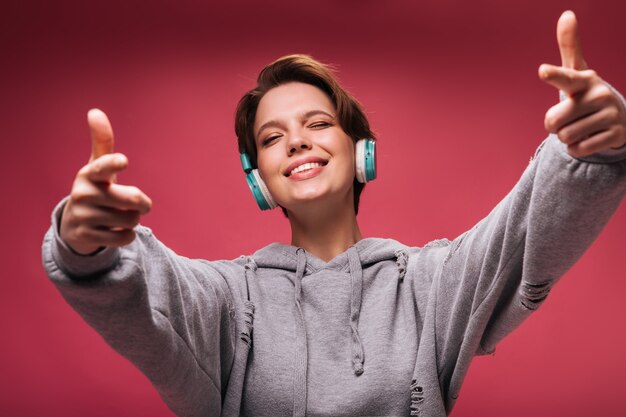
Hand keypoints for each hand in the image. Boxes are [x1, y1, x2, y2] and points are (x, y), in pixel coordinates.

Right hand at [59, 109, 151, 254]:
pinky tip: (115, 231)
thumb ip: (102, 142)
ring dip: (133, 220)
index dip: (114, 164)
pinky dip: (126, 236)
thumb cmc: (95, 189)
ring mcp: (83, 216)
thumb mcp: (97, 167)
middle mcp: (83, 193)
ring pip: (131, 220)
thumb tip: (95, 111)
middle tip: (138, 205)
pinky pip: (124, 238)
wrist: (73, 224)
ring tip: (119, 217)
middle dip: (143, 204)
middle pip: (133, 200)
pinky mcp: (86, 236)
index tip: (124, 161)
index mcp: (89, 174)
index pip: (103, 167)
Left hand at [539, 11, 625, 156]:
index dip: (553, 75)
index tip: (542, 70)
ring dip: (567, 137)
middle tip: (571, 118)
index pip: (565, 78)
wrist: (620, 118)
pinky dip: (578, 148)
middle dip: (555, 125)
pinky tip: (590, 137)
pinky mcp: (615, 135)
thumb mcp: (577, 74)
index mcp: (584, 81)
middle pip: (552, 122)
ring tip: (582, 126)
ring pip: (565, 138)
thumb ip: (569, 47)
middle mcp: (598, 95)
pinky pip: (578, 149)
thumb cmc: (588, 95)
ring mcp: (609, 115)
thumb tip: (567, 13)